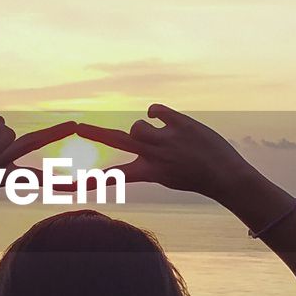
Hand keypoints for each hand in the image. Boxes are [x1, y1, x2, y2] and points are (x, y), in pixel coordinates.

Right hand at [73, 104, 256, 201]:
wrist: (226, 176)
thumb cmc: (196, 176)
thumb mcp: (167, 174)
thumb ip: (149, 155)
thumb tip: (141, 124)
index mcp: (147, 173)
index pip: (113, 176)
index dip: (89, 180)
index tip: (69, 185)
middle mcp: (153, 155)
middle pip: (116, 140)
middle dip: (94, 133)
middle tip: (76, 126)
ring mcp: (165, 138)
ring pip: (136, 125)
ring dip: (144, 129)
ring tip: (163, 140)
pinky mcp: (178, 123)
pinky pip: (154, 109)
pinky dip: (156, 113)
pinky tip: (165, 122)